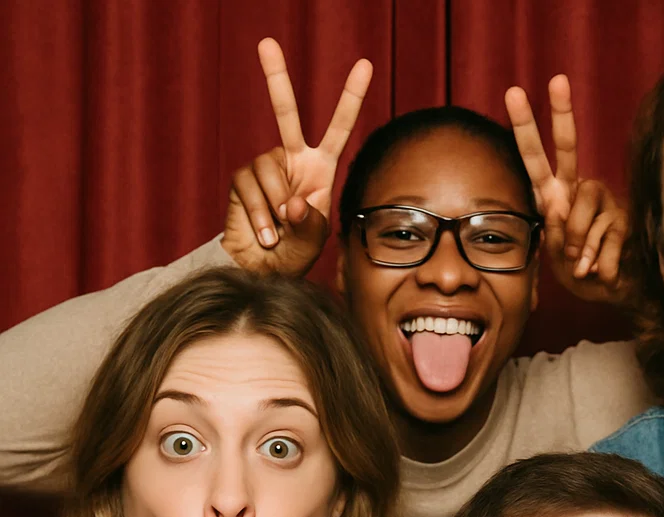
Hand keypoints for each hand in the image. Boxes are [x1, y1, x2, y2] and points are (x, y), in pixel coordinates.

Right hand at [222, 38, 371, 275]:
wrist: (263, 269)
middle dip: (275, 78)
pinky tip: (264, 232)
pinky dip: (260, 215)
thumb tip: (290, 202)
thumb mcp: (314, 238)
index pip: (339, 128)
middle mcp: (292, 159)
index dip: (350, 98)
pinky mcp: (242, 178)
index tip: (365, 66)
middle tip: (266, 43)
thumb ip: (308, 220)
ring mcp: (266, 166)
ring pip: (271, 170)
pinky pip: (251, 188)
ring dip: (276, 208)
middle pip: (285, 112)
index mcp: (320, 167)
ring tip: (278, 232)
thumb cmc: (296, 253)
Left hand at [505, 76, 626, 302]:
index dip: (525, 129)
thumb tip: (561, 210)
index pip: (536, 160)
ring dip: (580, 252)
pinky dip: (600, 266)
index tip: (513, 93)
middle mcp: (579, 190)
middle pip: (568, 149)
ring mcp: (605, 201)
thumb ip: (556, 236)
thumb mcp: (557, 258)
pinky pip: (606, 242)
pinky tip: (603, 274)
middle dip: (561, 115)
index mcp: (555, 197)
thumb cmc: (580, 272)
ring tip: (584, 268)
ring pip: (582, 218)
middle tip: (556, 79)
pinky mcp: (625, 219)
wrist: (615, 293)